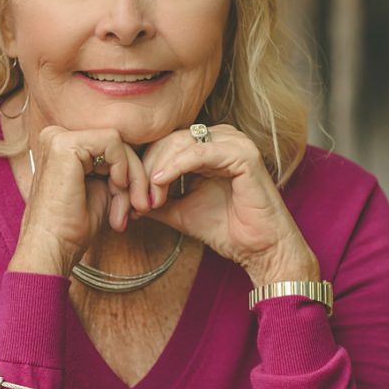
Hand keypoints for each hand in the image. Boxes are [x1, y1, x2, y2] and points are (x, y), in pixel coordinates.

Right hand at [8, 126, 153, 276]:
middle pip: (117, 145)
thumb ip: (119, 171)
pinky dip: (123, 167)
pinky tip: (116, 188)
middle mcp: (58, 136)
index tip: (136, 206)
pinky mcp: (65, 144)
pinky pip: (113, 141)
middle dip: (136, 179)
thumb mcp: (104, 191)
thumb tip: (147, 164)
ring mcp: (59, 137)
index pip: (110, 148)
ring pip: (119, 144)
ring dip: (133, 179)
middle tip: (140, 209)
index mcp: (63, 147)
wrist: (53, 246)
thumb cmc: (74, 227)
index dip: (130, 175)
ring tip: (128, 210)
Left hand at [135, 123, 318, 286]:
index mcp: (211, 146)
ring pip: (181, 143)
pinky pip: (199, 153)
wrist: (261, 250)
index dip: (145, 165)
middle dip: (147, 167)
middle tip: (135, 197)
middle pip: (170, 139)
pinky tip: (159, 182)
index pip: (167, 143)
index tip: (129, 194)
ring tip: (148, 196)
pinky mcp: (243, 155)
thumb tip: (127, 201)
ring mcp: (235, 143)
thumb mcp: (182, 212)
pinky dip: (176, 166)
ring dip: (159, 168)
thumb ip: (158, 201)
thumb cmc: (229, 230)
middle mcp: (223, 138)